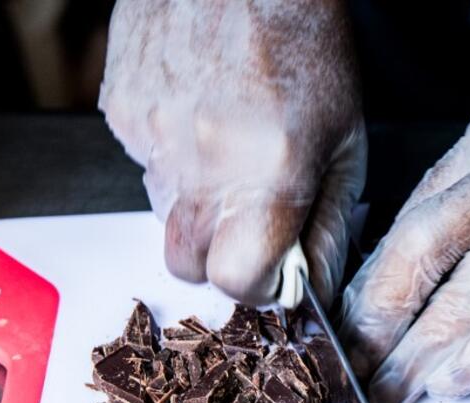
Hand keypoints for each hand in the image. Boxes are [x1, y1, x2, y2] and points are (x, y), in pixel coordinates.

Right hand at [99, 0, 364, 306]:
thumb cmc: (306, 44)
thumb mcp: (347, 144)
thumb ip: (329, 226)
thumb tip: (315, 290)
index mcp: (269, 174)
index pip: (237, 281)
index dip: (258, 284)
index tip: (275, 268)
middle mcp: (202, 162)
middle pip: (189, 264)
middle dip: (222, 255)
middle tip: (253, 213)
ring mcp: (152, 136)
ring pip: (164, 216)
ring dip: (198, 203)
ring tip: (231, 148)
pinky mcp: (122, 111)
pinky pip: (143, 166)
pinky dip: (174, 158)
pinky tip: (202, 116)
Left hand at [339, 52, 469, 402]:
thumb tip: (423, 274)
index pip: (410, 217)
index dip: (372, 279)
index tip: (346, 327)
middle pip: (421, 248)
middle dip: (377, 318)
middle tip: (348, 370)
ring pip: (469, 291)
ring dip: (420, 352)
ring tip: (389, 393)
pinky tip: (451, 381)